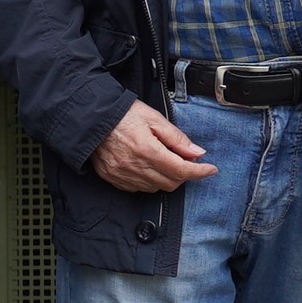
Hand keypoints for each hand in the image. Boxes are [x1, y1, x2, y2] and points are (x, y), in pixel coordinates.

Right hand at [92, 100, 218, 192]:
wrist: (91, 118)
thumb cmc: (122, 114)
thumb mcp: (154, 118)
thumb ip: (177, 138)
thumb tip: (197, 152)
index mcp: (147, 150)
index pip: (181, 170)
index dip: (200, 172)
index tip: (210, 169)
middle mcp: (135, 167)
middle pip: (171, 183)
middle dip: (183, 175)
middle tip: (185, 160)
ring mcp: (123, 175)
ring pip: (156, 188)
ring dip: (167, 178)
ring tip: (165, 161)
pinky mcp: (114, 179)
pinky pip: (139, 188)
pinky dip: (149, 181)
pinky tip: (148, 167)